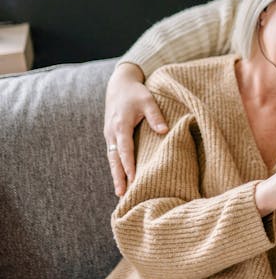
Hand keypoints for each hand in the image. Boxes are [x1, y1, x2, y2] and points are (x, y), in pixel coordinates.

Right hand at [104, 63, 166, 194]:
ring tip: (120, 192)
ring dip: (115, 174)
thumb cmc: (135, 92)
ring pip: (111, 158)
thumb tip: (164, 131)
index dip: (129, 166)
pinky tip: (120, 176)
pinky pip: (112, 153)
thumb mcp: (148, 100)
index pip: (125, 150)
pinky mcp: (110, 135)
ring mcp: (109, 134)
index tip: (134, 180)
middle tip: (121, 194)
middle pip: (114, 159)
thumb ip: (155, 115)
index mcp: (121, 125)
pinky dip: (115, 166)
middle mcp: (112, 132)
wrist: (119, 84)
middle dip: (118, 177)